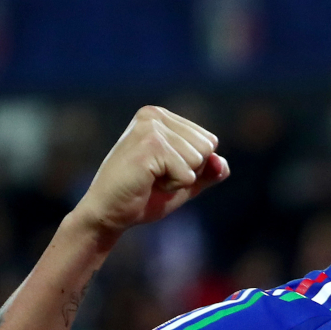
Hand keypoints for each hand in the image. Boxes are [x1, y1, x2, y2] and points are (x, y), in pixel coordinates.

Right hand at [73, 106, 229, 239]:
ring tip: (150, 180)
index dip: (192, 166)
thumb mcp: (184, 182)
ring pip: (199, 159)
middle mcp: (154, 115)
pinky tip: (147, 183)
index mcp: (161, 117)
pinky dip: (172, 186)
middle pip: (207, 147)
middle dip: (188, 171)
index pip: (209, 141)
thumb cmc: (143, 196)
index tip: (162, 170)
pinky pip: (188, 173)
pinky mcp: (149, 145)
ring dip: (178, 179)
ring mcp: (150, 128)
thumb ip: (209, 172)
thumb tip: (222, 163)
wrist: (108, 214)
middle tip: (155, 177)